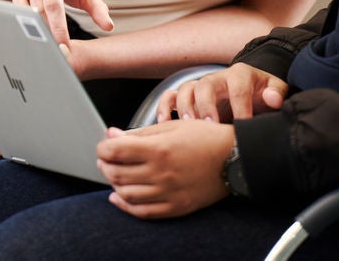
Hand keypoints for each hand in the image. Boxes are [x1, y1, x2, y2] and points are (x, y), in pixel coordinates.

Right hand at [9, 0, 112, 44]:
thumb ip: (97, 7)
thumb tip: (108, 26)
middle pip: (49, 1)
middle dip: (56, 26)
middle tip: (63, 48)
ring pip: (33, 7)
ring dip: (42, 28)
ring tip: (51, 45)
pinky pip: (18, 7)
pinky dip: (26, 22)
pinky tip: (34, 34)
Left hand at [96, 121, 234, 218]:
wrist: (235, 158)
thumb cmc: (204, 137)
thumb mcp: (171, 126)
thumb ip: (139, 133)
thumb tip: (111, 134)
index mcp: (159, 149)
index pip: (115, 151)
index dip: (103, 148)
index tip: (103, 146)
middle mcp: (161, 173)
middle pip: (117, 173)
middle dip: (105, 165)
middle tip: (105, 159)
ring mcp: (168, 193)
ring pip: (126, 194)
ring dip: (113, 184)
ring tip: (113, 174)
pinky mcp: (176, 207)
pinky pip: (143, 212)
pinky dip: (125, 206)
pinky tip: (118, 197)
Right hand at [157, 62, 286, 122]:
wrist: (252, 91)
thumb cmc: (263, 94)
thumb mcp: (275, 90)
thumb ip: (277, 93)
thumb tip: (274, 99)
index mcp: (240, 74)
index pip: (238, 87)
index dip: (240, 106)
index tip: (242, 126)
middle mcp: (217, 78)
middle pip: (206, 85)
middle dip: (206, 105)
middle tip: (209, 125)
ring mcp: (201, 86)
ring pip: (186, 90)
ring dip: (185, 108)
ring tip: (188, 127)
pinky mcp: (189, 96)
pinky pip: (171, 96)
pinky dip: (164, 106)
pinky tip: (163, 122)